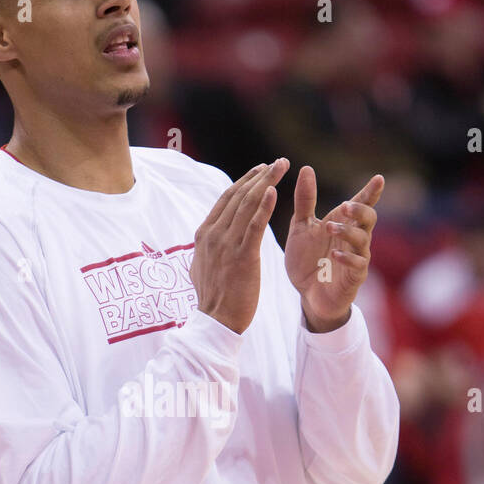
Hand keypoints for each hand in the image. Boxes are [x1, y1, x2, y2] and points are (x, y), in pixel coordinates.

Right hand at [191, 159, 289, 333]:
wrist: (215, 321)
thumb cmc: (214, 297)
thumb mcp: (202, 266)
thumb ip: (208, 248)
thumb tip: (206, 239)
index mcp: (204, 234)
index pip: (226, 199)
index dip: (244, 181)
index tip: (260, 169)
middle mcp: (213, 234)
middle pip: (238, 196)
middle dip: (259, 175)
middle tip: (277, 162)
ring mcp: (227, 244)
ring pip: (247, 205)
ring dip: (265, 182)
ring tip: (281, 167)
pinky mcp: (243, 257)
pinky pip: (254, 226)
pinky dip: (263, 206)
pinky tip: (273, 191)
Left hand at [284, 169, 382, 331]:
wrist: (307, 295)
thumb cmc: (308, 260)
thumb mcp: (301, 227)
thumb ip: (304, 200)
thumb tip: (306, 169)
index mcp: (343, 223)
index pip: (361, 203)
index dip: (371, 192)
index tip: (379, 178)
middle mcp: (354, 238)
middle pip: (369, 218)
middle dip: (360, 210)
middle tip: (345, 207)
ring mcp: (357, 257)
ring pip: (363, 240)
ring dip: (348, 232)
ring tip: (329, 228)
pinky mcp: (354, 277)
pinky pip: (358, 265)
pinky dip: (347, 258)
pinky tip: (335, 254)